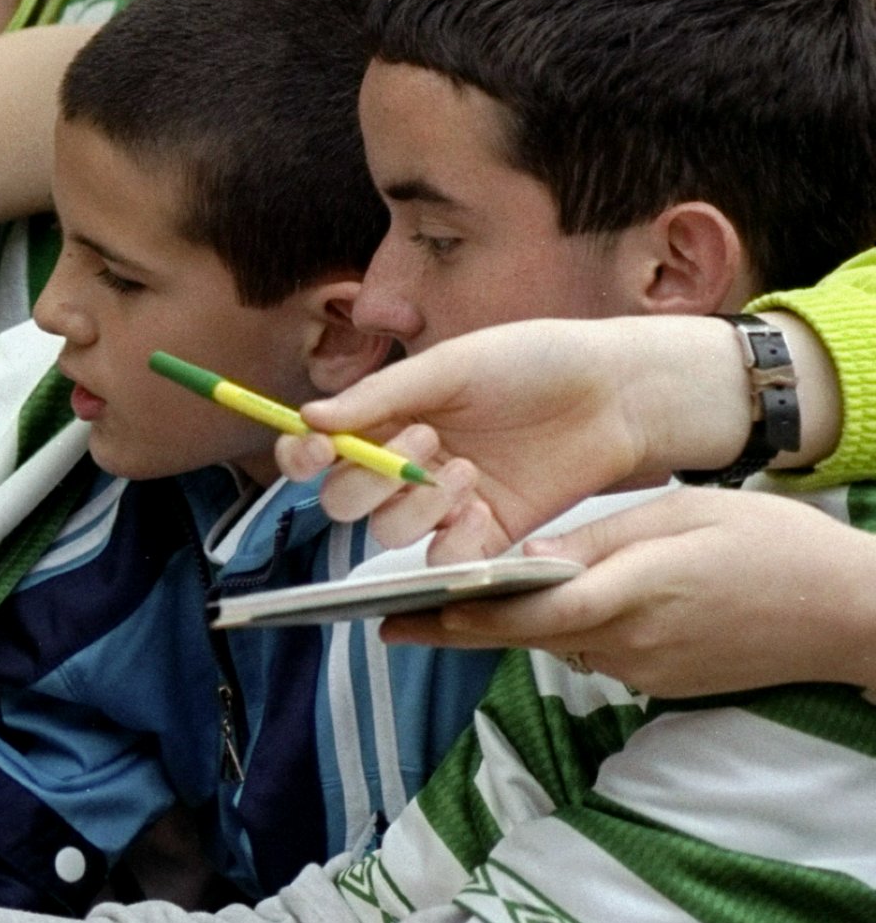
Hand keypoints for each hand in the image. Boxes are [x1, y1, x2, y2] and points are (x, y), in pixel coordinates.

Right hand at [276, 316, 806, 559]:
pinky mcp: (487, 534)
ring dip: (416, 505)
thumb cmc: (537, 361)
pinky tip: (482, 505)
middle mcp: (405, 463)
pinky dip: (451, 541)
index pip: (319, 449)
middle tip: (425, 443)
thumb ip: (381, 395)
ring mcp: (444, 503)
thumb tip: (310, 418)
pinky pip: (442, 560)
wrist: (618, 394)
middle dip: (371, 479)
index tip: (320, 451)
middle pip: (343, 501)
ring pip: (387, 534)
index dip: (303, 458)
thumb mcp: (452, 365)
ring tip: (468, 469)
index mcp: (389, 416)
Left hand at [383, 485, 875, 694]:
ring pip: (557, 643)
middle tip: (390, 624)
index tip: (396, 618)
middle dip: (457, 628)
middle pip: (523, 635)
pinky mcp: (659, 682)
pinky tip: (560, 604)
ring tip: (454, 604)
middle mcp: (626, 642)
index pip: (522, 613)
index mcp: (629, 593)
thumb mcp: (683, 517)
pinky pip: (596, 651)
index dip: (455, 617)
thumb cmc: (775, 548)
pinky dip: (568, 629)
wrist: (852, 616)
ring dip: (516, 624)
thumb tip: (523, 559)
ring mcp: (642, 670)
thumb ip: (598, 540)